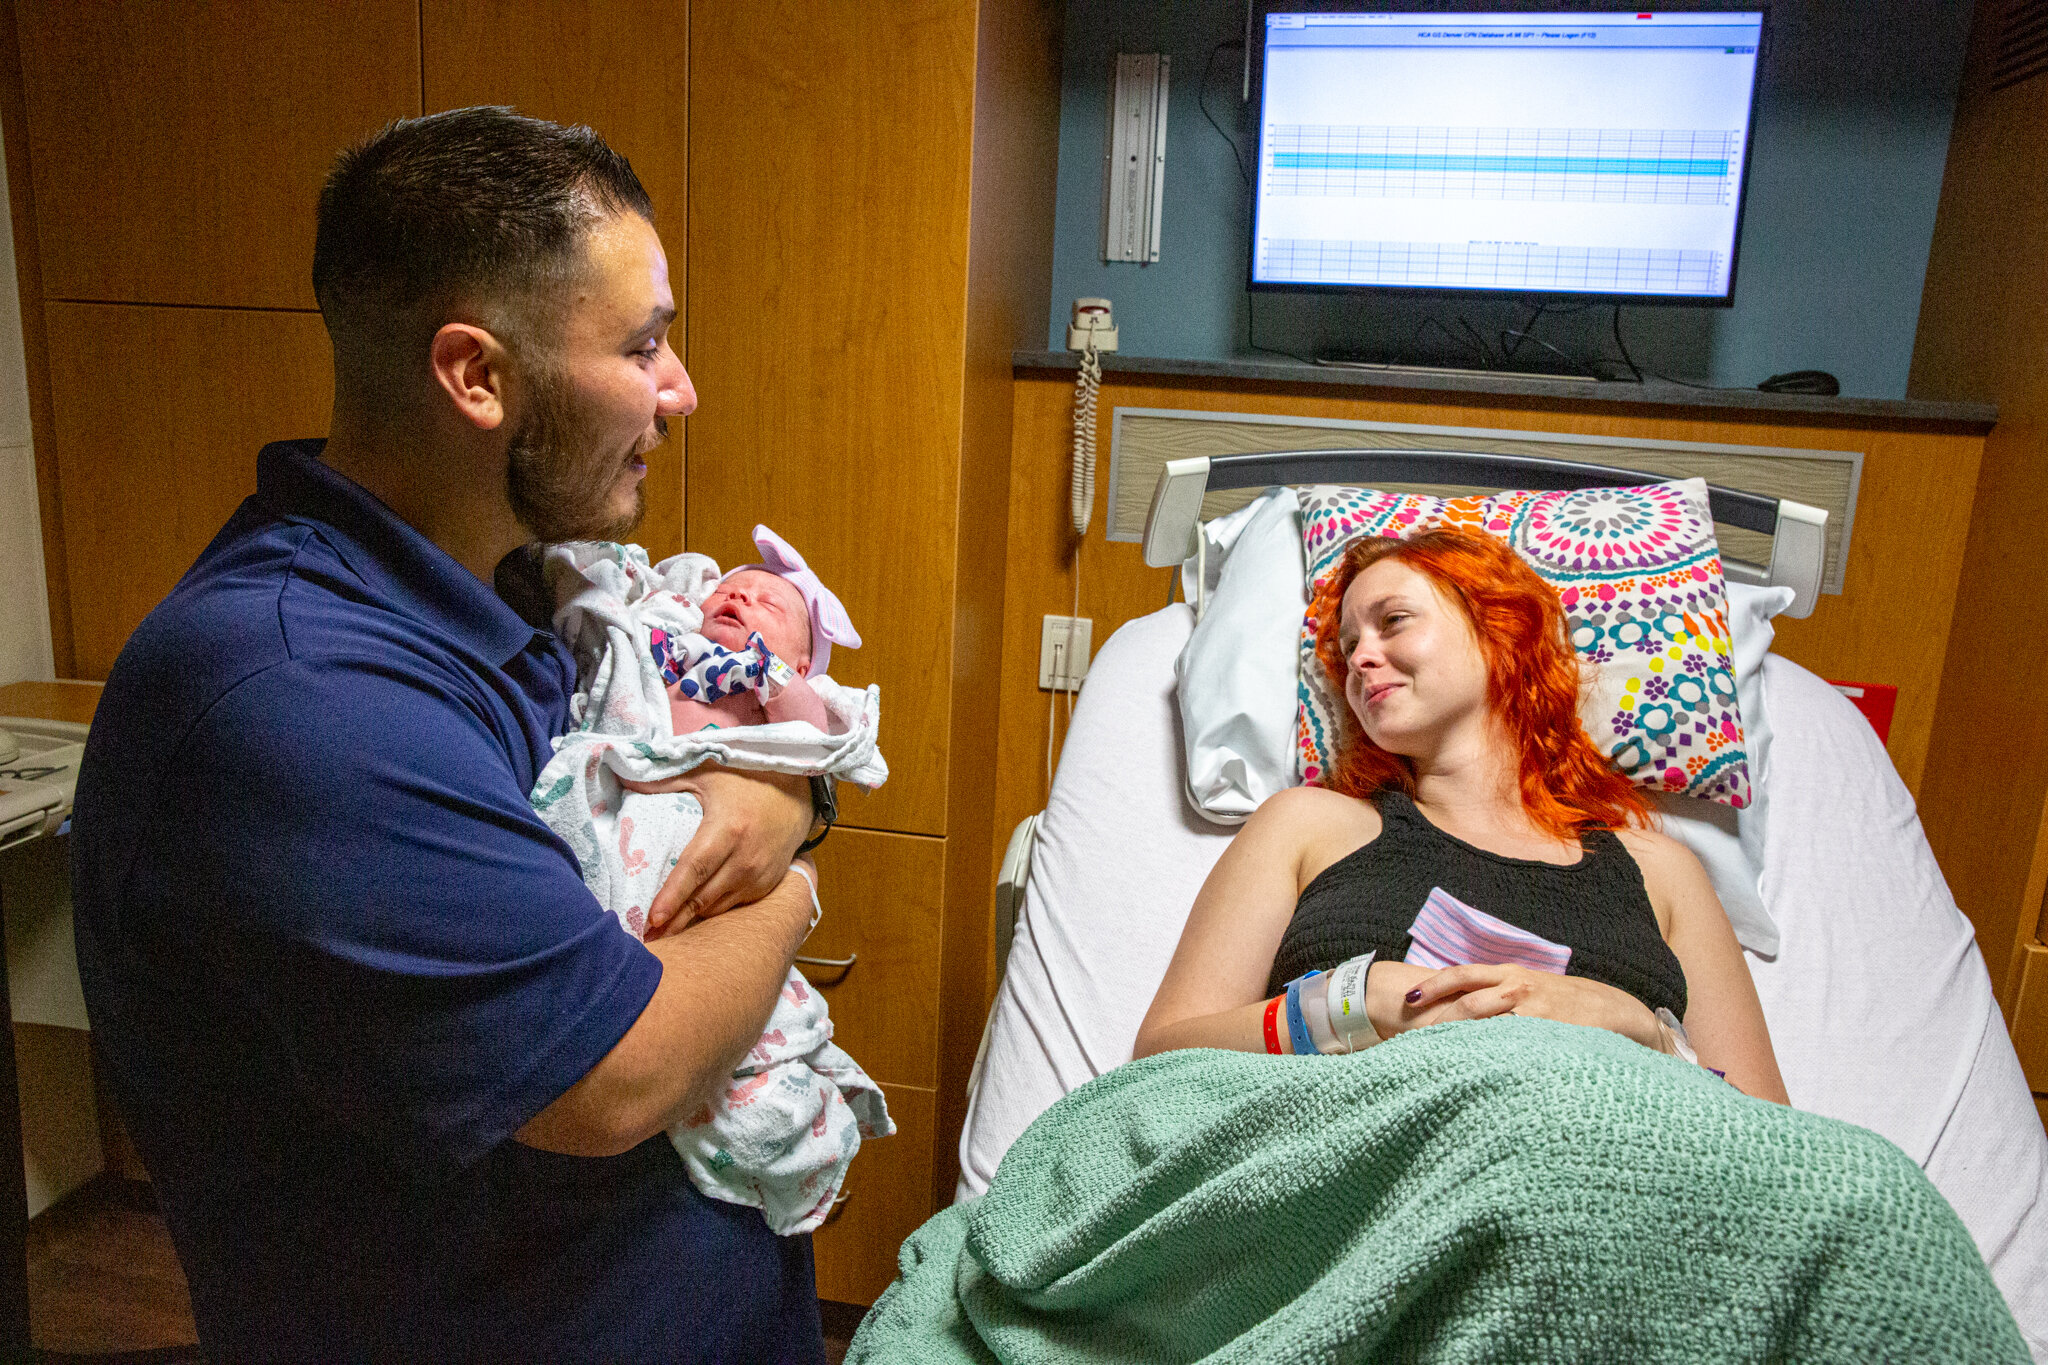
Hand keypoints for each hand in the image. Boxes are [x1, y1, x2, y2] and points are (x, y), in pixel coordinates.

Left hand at [645, 765, 814, 934]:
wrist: (797, 794)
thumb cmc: (747, 780)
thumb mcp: (707, 771)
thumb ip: (666, 779)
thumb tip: (625, 780)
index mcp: (728, 830)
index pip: (694, 870)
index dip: (672, 897)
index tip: (652, 919)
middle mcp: (745, 858)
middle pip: (703, 898)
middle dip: (674, 921)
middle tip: (647, 939)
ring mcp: (759, 875)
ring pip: (718, 908)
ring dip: (692, 921)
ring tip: (665, 932)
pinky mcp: (768, 885)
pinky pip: (734, 906)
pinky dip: (713, 912)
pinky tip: (694, 918)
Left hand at [1397, 963, 1662, 1047]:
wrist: (1619, 1013)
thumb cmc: (1572, 1004)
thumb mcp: (1535, 989)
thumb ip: (1504, 995)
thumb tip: (1469, 1009)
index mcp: (1510, 973)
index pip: (1462, 974)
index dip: (1433, 986)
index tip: (1407, 999)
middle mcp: (1516, 985)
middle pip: (1464, 996)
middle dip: (1435, 1014)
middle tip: (1408, 1032)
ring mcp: (1531, 1007)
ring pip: (1481, 1017)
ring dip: (1453, 1034)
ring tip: (1429, 1052)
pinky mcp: (1545, 1028)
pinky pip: (1507, 1040)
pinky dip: (1486, 1051)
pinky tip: (1470, 1065)